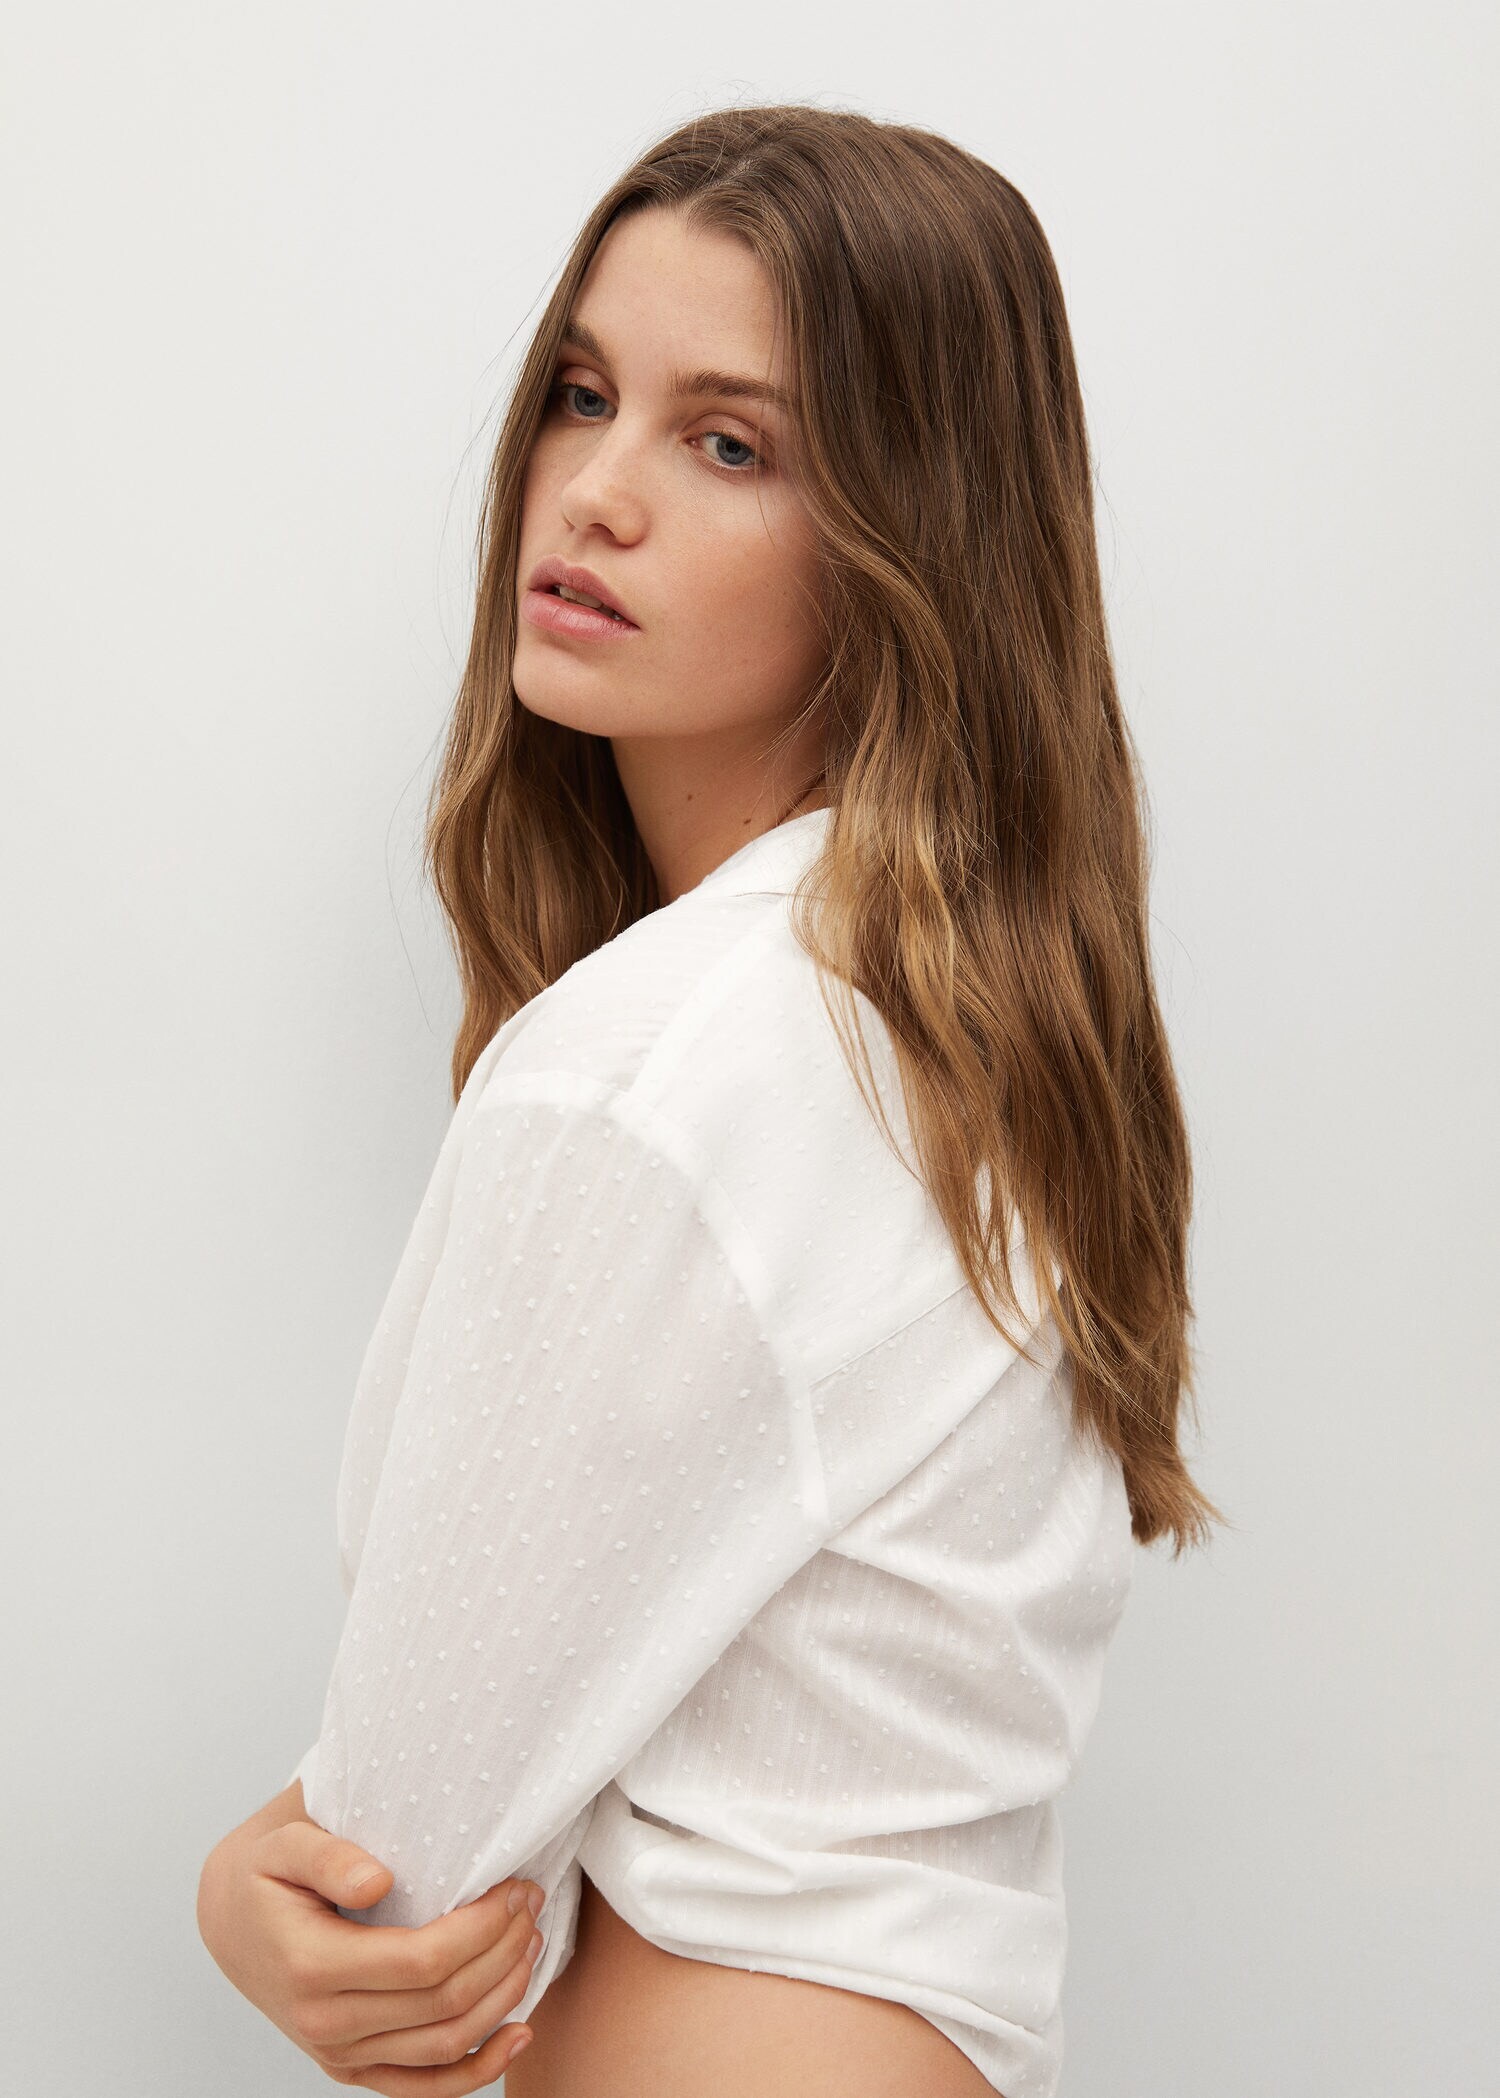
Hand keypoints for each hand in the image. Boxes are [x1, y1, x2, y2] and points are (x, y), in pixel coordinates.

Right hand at [197, 1788, 542, 2091]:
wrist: (230, 1921)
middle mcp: (323, 2023)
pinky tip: (520, 2035)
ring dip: (503, 1997)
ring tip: (531, 1941)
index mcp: (310, 1967)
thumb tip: (378, 1883)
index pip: (421, 1962)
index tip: (513, 1887)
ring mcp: (338, 2054)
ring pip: (444, 2046)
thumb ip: (329, 1857)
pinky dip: (478, 2070)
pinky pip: (423, 2086)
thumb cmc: (266, 1872)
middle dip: (503, 1951)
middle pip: (442, 2004)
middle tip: (531, 1901)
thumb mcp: (284, 1843)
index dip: (481, 1929)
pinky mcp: (351, 2068)